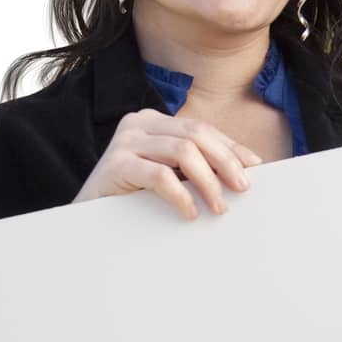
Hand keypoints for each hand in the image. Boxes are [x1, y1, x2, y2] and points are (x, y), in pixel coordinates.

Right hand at [74, 109, 264, 220]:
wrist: (86, 219)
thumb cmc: (131, 199)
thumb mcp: (167, 176)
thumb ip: (192, 167)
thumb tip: (241, 173)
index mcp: (153, 122)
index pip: (201, 129)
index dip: (230, 147)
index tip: (254, 167)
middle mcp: (138, 123)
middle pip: (195, 135)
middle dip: (225, 161)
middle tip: (242, 188)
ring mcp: (125, 141)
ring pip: (183, 151)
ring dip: (208, 181)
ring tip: (219, 206)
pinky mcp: (115, 164)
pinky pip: (160, 175)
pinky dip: (181, 195)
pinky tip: (191, 212)